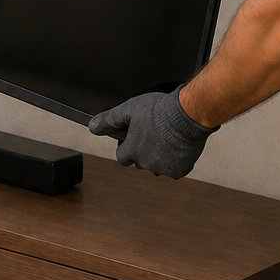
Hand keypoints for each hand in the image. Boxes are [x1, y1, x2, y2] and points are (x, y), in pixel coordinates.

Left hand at [88, 89, 217, 178]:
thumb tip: (92, 127)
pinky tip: (179, 146)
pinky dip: (176, 160)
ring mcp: (163, 168)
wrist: (187, 114)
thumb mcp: (130, 109)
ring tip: (167, 138)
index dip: (127, 148)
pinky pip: (175, 169)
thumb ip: (110, 120)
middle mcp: (146, 163)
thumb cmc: (159, 110)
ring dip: (160, 157)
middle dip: (144, 152)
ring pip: (157, 167)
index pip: (122, 157)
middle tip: (154, 135)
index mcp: (132, 150)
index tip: (135, 139)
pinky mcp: (179, 170)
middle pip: (140, 163)